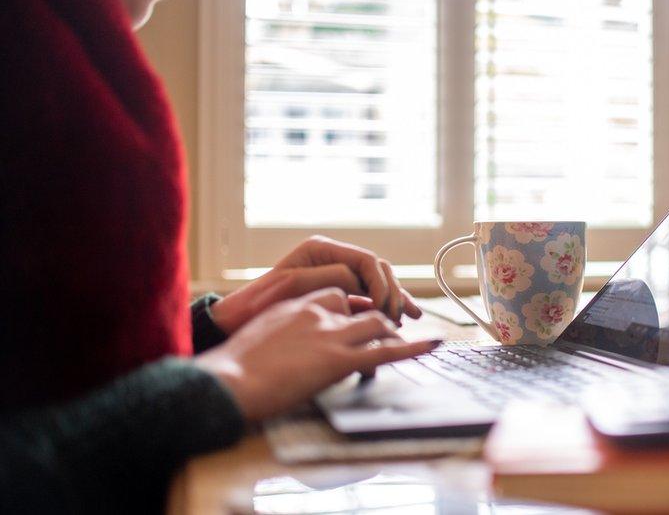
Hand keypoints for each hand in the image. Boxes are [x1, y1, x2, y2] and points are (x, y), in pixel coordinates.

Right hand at [195, 288, 438, 420]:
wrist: (227, 382)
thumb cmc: (234, 368)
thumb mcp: (262, 337)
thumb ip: (283, 333)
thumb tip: (290, 347)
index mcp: (297, 303)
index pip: (339, 293)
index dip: (355, 307)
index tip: (362, 316)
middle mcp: (318, 311)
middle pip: (363, 305)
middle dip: (381, 315)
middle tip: (392, 328)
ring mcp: (330, 334)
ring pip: (378, 323)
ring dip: (394, 332)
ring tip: (405, 340)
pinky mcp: (339, 360)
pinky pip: (386, 351)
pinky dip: (414, 348)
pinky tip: (433, 344)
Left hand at [210, 235, 421, 333]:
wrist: (238, 323)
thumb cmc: (259, 304)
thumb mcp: (293, 285)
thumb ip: (330, 278)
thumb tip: (359, 282)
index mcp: (321, 249)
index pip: (365, 261)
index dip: (380, 283)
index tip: (384, 307)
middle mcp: (331, 259)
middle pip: (377, 270)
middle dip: (392, 292)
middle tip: (399, 317)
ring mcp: (335, 276)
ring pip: (377, 283)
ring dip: (395, 299)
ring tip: (409, 316)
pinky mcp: (337, 295)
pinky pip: (368, 297)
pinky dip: (384, 308)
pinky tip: (398, 319)